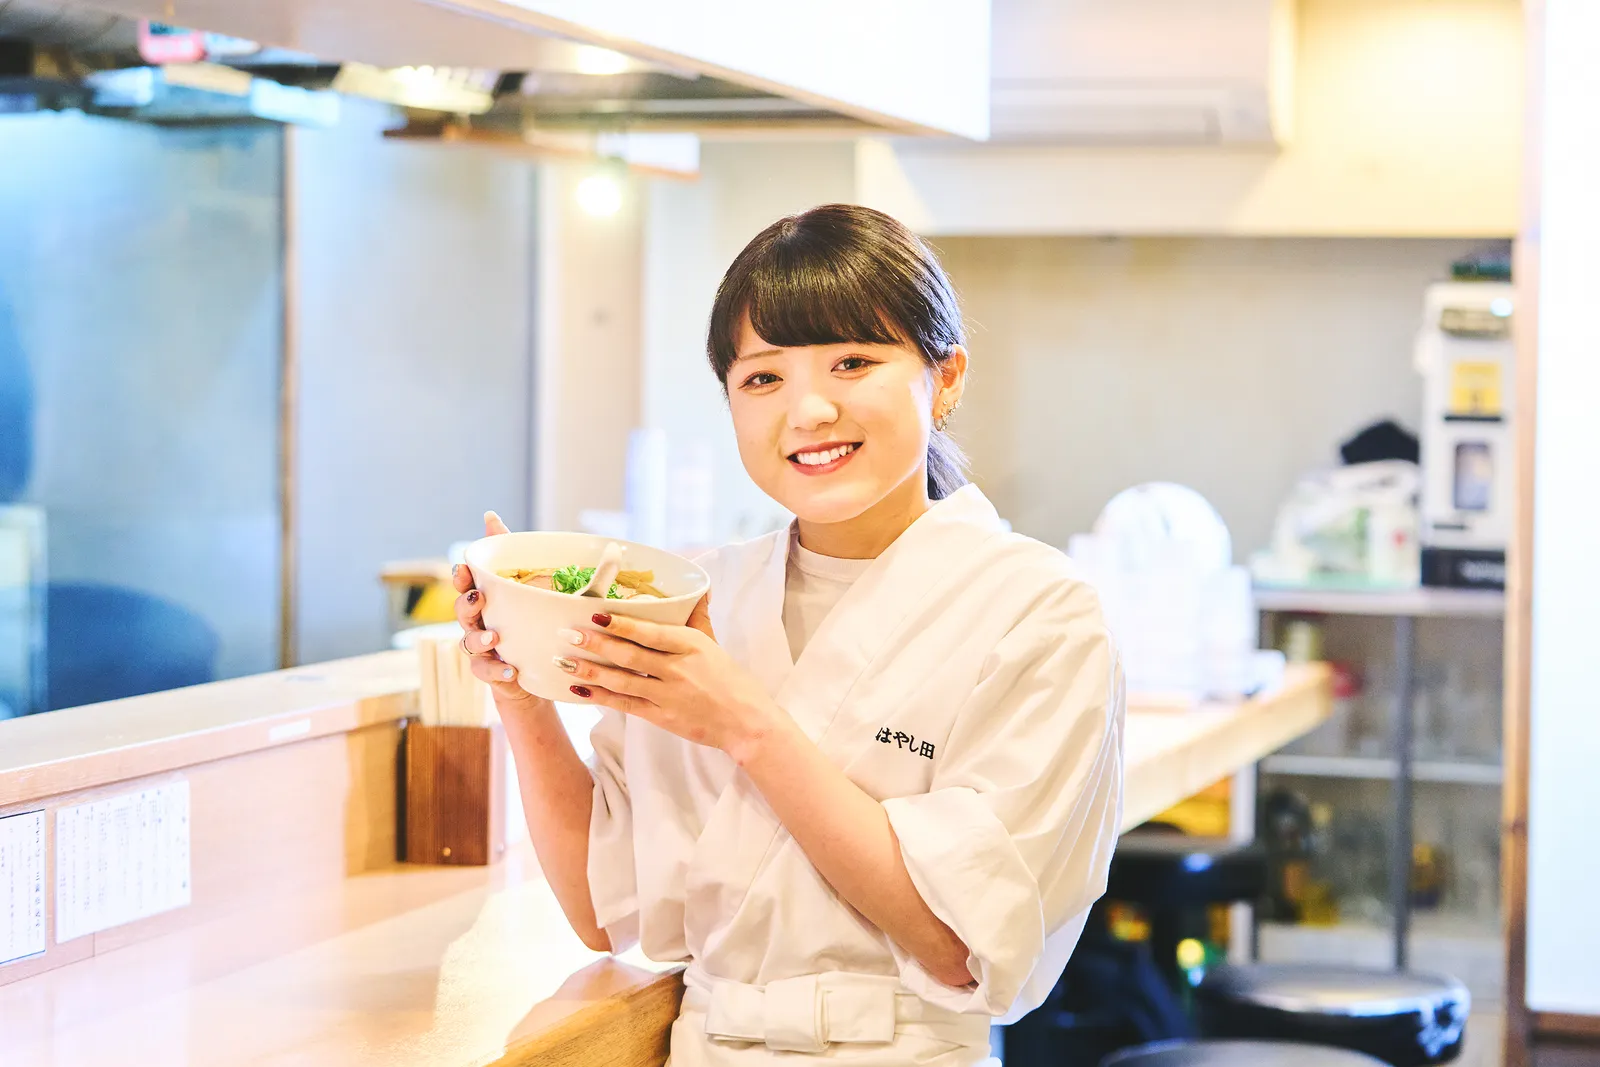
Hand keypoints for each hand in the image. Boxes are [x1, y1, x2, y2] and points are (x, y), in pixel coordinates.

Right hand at [453, 511, 551, 714]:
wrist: (535, 669)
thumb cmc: (527, 622)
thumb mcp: (526, 586)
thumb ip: (509, 553)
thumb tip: (489, 516)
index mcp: (485, 602)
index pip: (465, 586)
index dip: (460, 577)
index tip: (463, 569)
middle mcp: (478, 624)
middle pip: (461, 613)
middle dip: (466, 604)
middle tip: (478, 598)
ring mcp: (482, 650)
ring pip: (469, 643)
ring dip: (479, 639)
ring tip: (494, 637)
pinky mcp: (491, 674)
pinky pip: (486, 672)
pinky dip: (496, 671)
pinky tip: (510, 670)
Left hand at [556, 594, 785, 761]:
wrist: (745, 722)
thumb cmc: (731, 681)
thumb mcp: (715, 644)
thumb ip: (699, 618)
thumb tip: (700, 589)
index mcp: (690, 645)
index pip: (650, 632)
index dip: (622, 625)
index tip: (597, 615)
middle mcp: (677, 669)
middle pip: (630, 655)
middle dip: (596, 644)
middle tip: (568, 634)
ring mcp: (667, 695)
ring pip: (622, 680)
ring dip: (591, 670)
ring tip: (564, 660)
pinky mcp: (661, 716)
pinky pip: (625, 704)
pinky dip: (600, 696)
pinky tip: (580, 688)